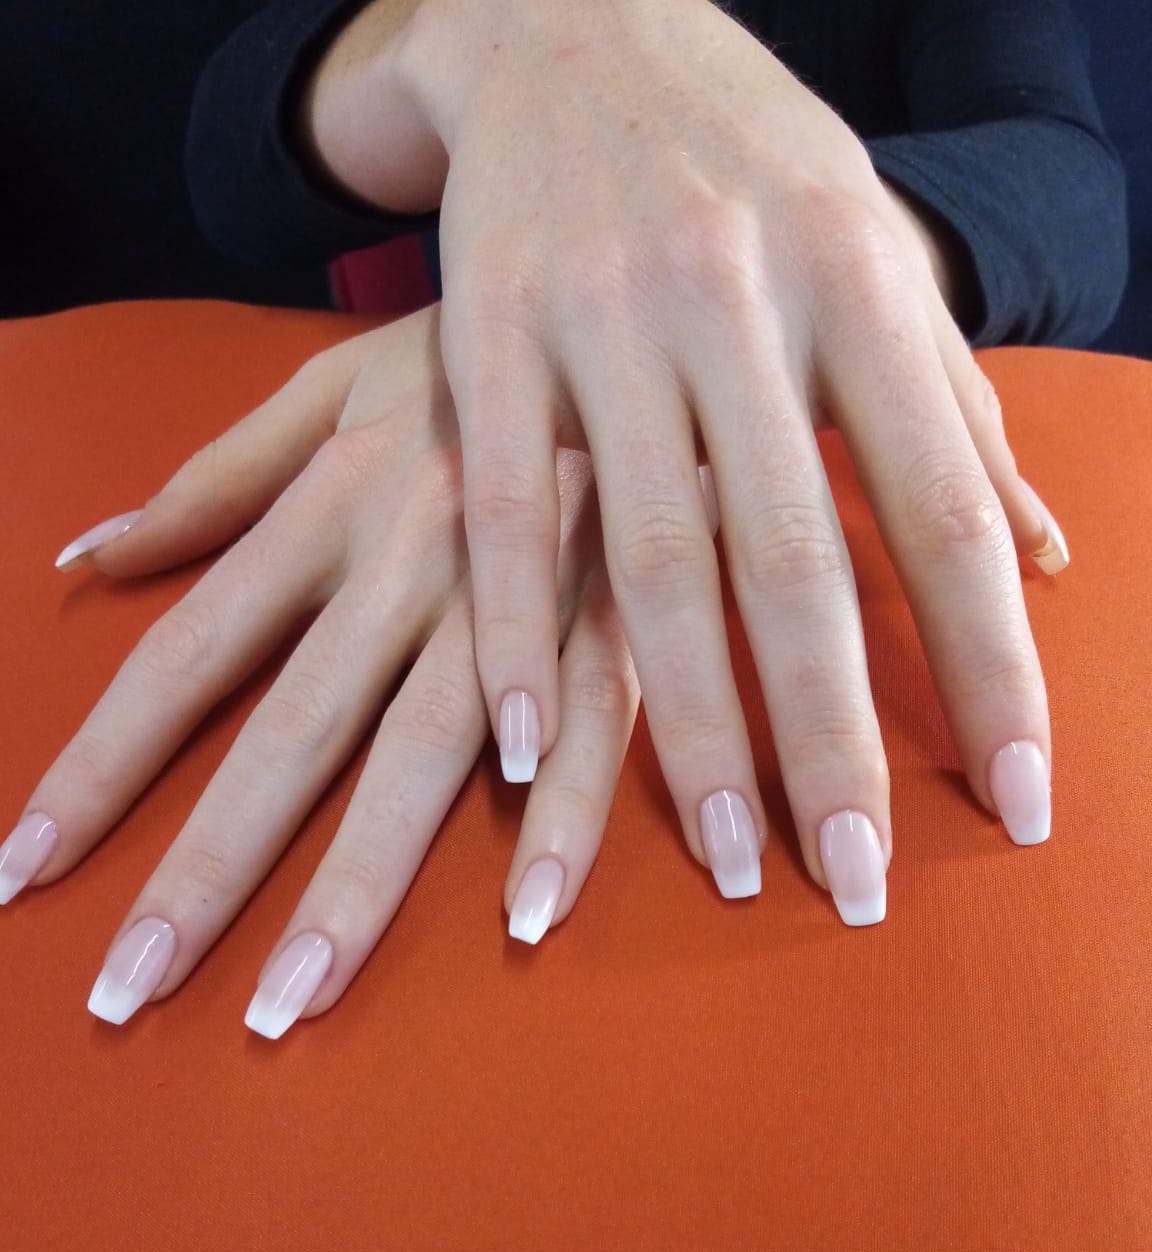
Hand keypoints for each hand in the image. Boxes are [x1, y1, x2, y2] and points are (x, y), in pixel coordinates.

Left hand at [0, 307, 641, 1036]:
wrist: (635, 289)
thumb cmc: (471, 353)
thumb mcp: (328, 387)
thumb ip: (210, 480)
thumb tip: (85, 554)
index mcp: (328, 510)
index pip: (185, 659)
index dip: (100, 771)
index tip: (26, 874)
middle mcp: (406, 568)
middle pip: (284, 738)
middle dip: (204, 871)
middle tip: (130, 990)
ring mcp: (514, 603)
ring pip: (421, 759)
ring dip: (355, 889)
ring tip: (290, 1001)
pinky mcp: (621, 618)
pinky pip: (591, 732)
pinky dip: (560, 819)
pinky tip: (522, 916)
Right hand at [314, 0, 1068, 921]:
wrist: (571, 17)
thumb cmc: (750, 162)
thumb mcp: (874, 252)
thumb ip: (953, 410)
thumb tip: (1045, 560)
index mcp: (862, 283)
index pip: (945, 511)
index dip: (991, 665)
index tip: (1023, 804)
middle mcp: (740, 299)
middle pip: (794, 560)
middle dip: (830, 739)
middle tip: (854, 884)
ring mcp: (603, 314)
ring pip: (650, 552)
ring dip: (687, 724)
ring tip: (723, 861)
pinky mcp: (485, 328)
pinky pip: (503, 506)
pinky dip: (514, 633)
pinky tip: (535, 753)